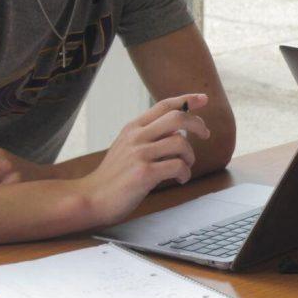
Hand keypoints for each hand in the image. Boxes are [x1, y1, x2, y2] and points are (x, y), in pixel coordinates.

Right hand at [82, 93, 211, 224]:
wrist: (92, 198)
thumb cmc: (113, 176)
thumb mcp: (127, 147)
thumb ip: (149, 136)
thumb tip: (179, 130)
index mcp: (133, 128)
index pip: (164, 105)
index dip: (186, 100)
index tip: (203, 99)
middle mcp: (136, 136)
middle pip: (177, 117)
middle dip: (197, 124)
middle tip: (205, 134)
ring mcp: (139, 154)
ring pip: (180, 142)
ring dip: (190, 155)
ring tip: (185, 166)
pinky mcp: (144, 173)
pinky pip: (177, 166)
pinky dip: (185, 173)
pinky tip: (180, 179)